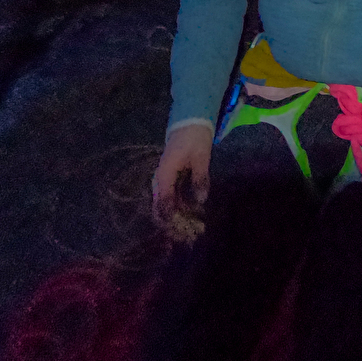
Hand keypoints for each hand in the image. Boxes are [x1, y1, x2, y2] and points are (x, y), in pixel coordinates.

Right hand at [152, 123, 212, 241]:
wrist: (189, 123)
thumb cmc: (194, 138)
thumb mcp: (201, 157)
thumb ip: (200, 178)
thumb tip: (201, 200)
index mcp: (164, 175)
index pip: (164, 204)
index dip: (172, 220)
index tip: (183, 233)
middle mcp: (160, 180)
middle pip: (161, 208)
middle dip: (172, 224)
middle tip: (186, 237)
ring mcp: (164, 180)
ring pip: (165, 205)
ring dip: (176, 217)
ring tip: (190, 231)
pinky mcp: (170, 180)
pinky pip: (171, 198)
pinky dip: (179, 208)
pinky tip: (190, 215)